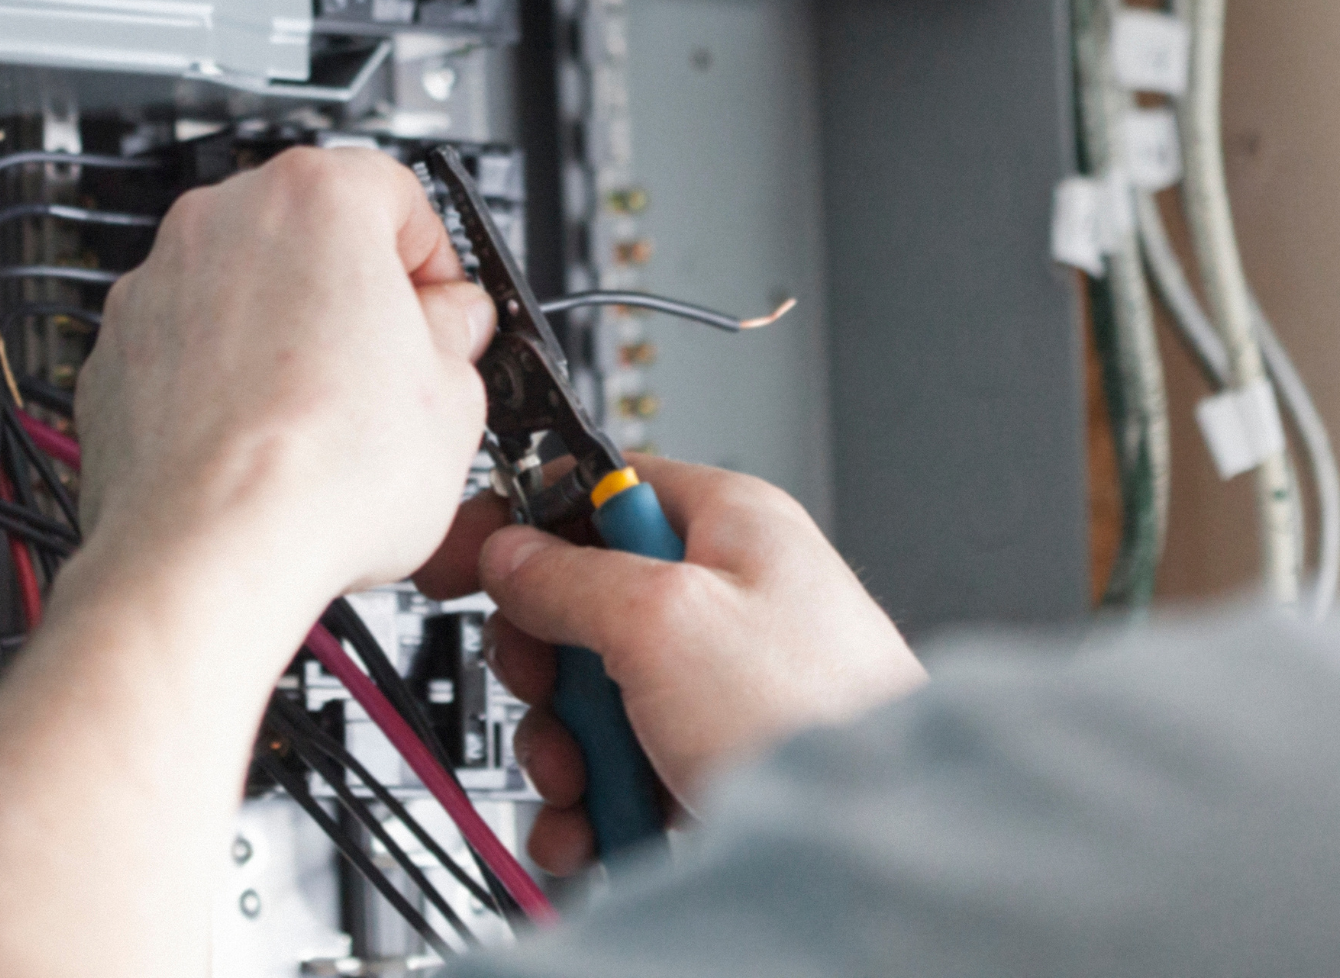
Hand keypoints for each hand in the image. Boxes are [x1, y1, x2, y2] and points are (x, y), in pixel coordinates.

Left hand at [70, 147, 494, 628]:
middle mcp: (222, 221)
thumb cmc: (319, 473)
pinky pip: (189, 349)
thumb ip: (456, 332)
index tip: (446, 313)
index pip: (399, 194)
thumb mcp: (455, 395)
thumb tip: (448, 327)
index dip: (435, 262)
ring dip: (286, 337)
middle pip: (314, 234)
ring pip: (245, 290)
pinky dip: (222, 382)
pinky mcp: (115, 354)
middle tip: (395, 369)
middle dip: (356, 294)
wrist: (207, 554)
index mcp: (316, 197)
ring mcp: (157, 285)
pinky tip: (263, 444)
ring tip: (327, 421)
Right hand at [416, 454, 924, 872]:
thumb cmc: (816, 716)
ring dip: (568, 752)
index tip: (465, 559)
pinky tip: (596, 832)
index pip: (601, 489)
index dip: (528, 523)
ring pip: (593, 701)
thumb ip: (571, 577)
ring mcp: (720, 689)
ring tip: (590, 785)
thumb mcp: (665, 620)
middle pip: (582, 607)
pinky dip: (595, 807)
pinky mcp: (712, 764)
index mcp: (728, 525)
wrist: (874, 851)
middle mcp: (727, 599)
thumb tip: (511, 553)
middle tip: (554, 696)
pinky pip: (620, 772)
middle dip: (548, 670)